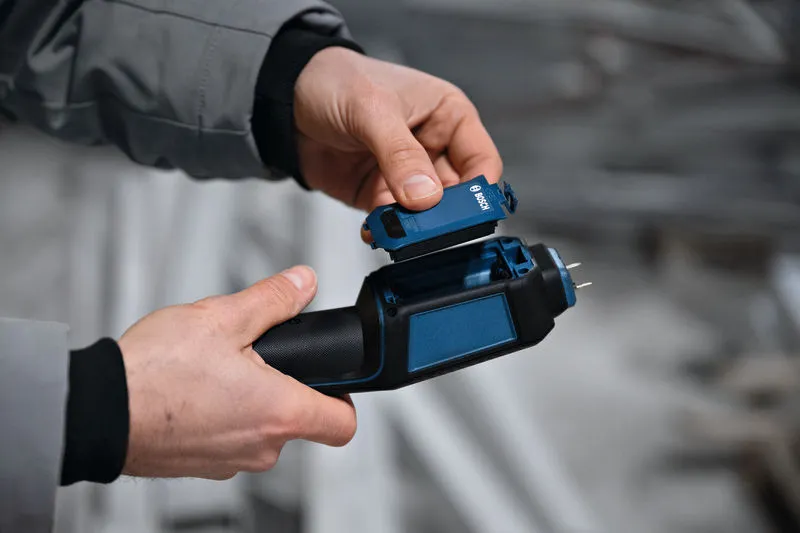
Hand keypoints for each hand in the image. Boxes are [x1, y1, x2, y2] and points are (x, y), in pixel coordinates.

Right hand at [117, 266, 355, 479]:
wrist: (96, 411)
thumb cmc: (155, 372)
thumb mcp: (222, 317)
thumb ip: (273, 300)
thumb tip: (304, 283)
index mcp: (278, 414)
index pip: (343, 425)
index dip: (345, 398)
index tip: (332, 379)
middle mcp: (260, 448)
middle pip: (299, 419)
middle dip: (284, 385)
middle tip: (255, 356)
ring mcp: (230, 462)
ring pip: (261, 427)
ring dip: (250, 398)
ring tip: (217, 368)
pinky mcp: (201, 465)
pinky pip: (229, 438)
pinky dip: (222, 414)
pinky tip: (195, 389)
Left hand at [294, 47, 502, 215]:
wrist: (284, 98)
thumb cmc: (336, 82)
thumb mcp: (373, 109)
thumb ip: (400, 153)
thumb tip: (425, 196)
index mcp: (448, 116)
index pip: (482, 161)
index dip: (480, 190)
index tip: (468, 213)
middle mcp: (432, 147)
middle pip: (456, 195)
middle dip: (444, 215)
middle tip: (429, 228)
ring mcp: (406, 175)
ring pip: (425, 214)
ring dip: (413, 227)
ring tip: (396, 231)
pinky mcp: (379, 194)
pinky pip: (393, 222)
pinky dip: (386, 231)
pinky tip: (375, 230)